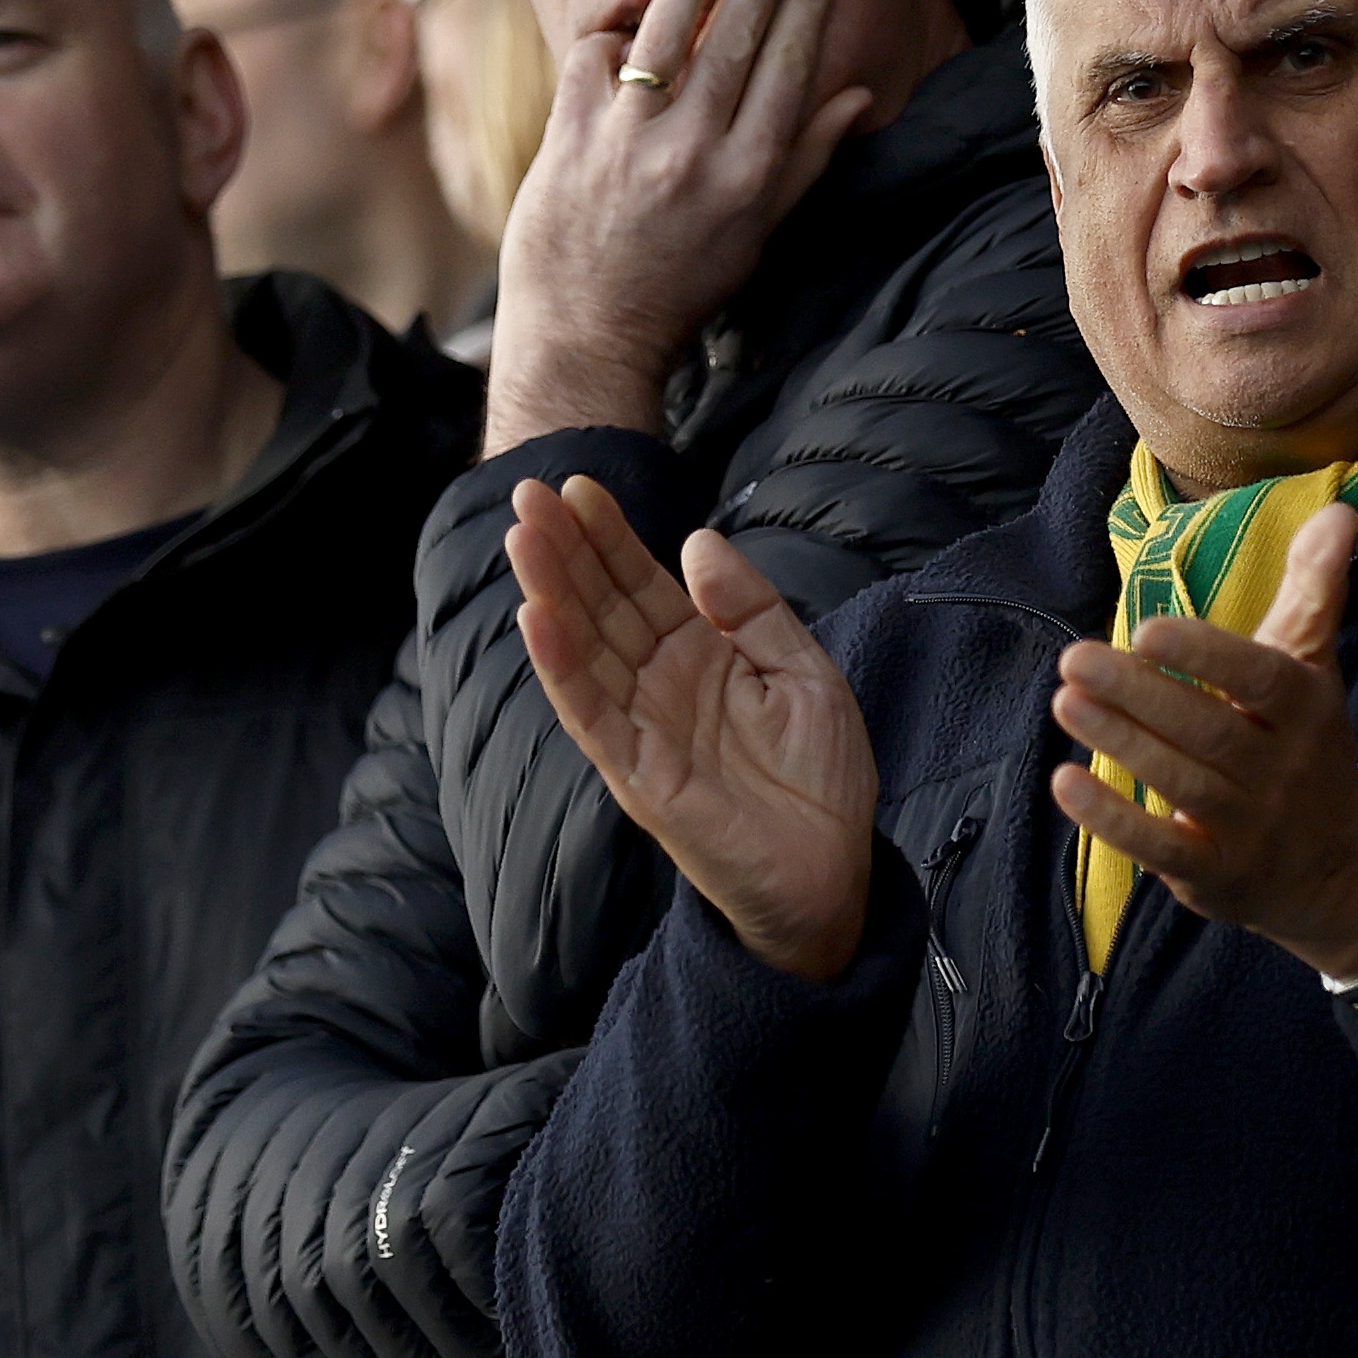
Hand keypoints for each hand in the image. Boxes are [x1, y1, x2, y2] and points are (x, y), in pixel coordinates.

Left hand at [481, 0, 873, 451]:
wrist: (586, 338)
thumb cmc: (681, 287)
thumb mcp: (758, 234)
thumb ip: (806, 159)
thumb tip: (860, 97)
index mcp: (749, 176)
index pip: (789, 63)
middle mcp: (693, 153)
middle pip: (737, 34)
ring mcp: (627, 143)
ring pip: (668, 31)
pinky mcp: (568, 139)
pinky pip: (593, 58)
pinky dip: (611, 33)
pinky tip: (631, 13)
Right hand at [514, 474, 881, 980]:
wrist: (834, 871)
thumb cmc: (821, 778)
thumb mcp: (804, 670)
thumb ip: (752, 607)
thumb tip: (697, 540)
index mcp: (701, 655)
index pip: (642, 585)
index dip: (610, 537)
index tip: (580, 486)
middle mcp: (661, 685)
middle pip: (603, 606)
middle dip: (567, 550)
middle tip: (530, 493)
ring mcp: (644, 728)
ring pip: (585, 649)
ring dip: (551, 593)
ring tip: (523, 538)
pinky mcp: (637, 775)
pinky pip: (591, 714)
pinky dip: (561, 668)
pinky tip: (537, 619)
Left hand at [1050, 508, 1357, 981]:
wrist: (1342, 870)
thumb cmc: (1311, 748)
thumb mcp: (1318, 670)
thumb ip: (1315, 590)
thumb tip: (1337, 510)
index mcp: (1305, 710)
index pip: (1258, 677)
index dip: (1205, 655)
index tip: (1147, 629)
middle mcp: (1281, 770)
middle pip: (1207, 729)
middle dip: (1138, 694)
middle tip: (1073, 657)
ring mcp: (1248, 828)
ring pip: (1180, 781)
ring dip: (1118, 741)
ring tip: (1065, 699)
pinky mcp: (1214, 874)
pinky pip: (1161, 846)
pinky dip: (1112, 819)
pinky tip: (1066, 781)